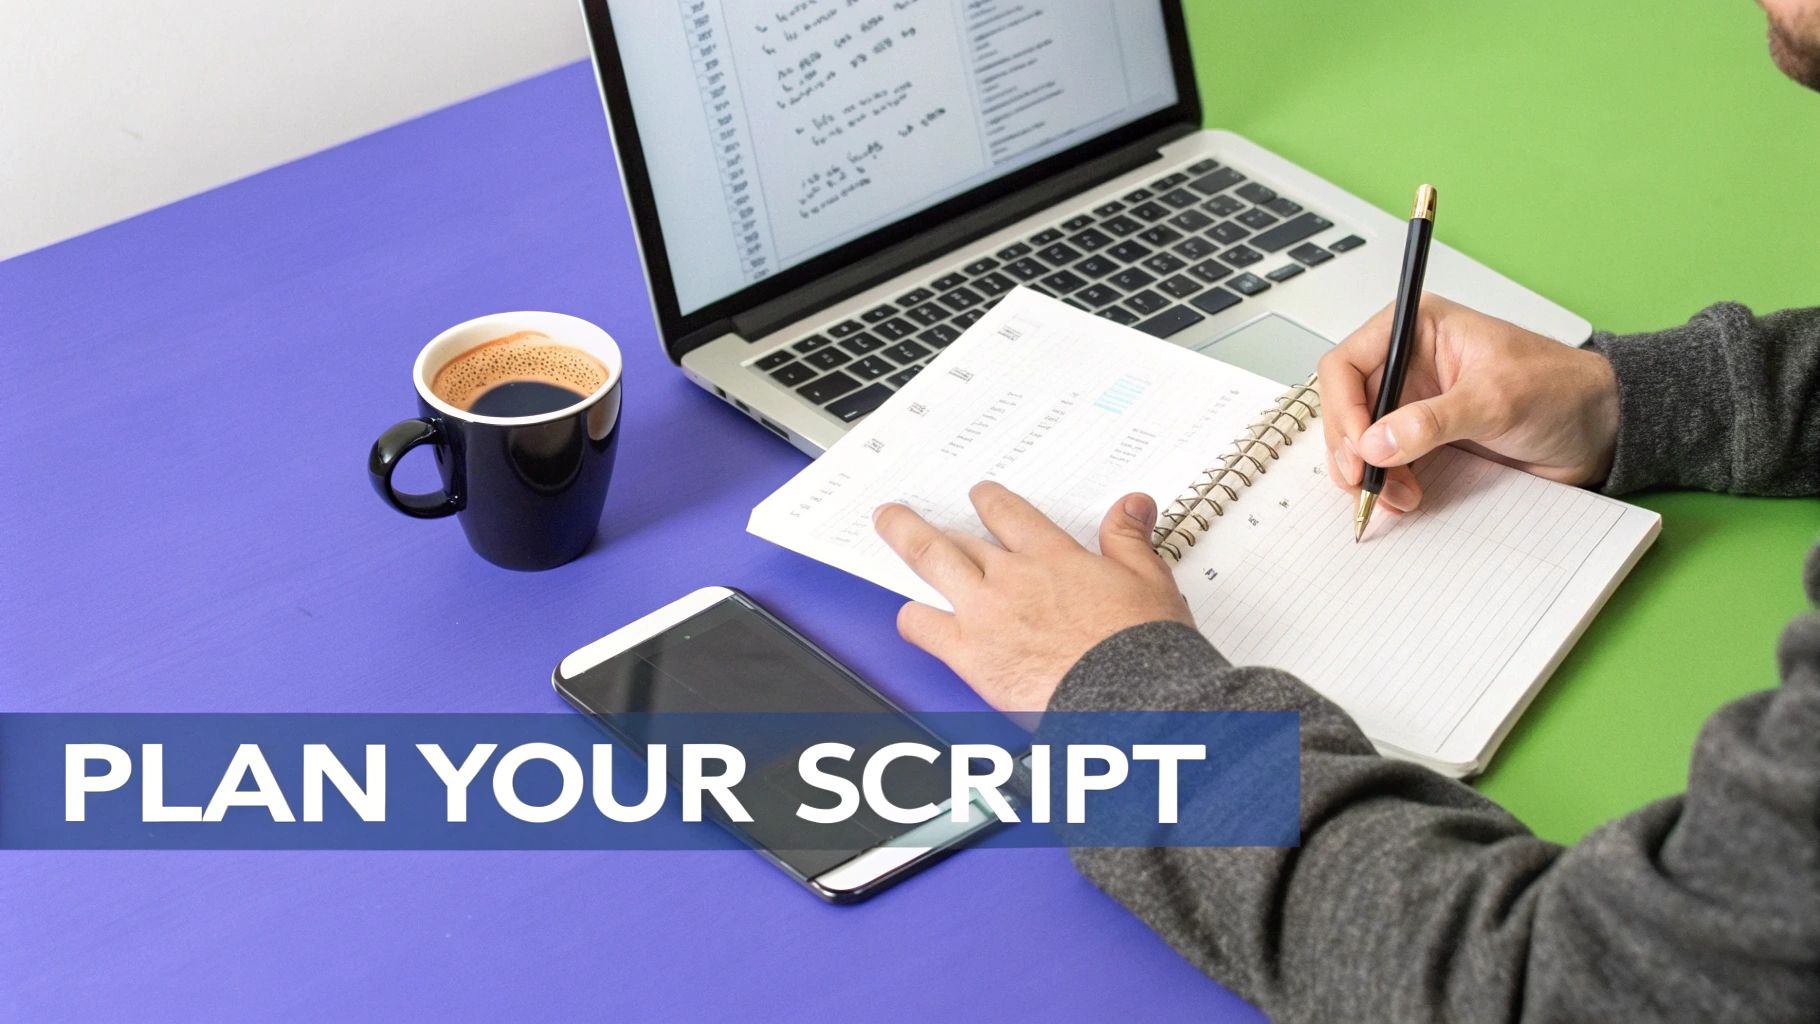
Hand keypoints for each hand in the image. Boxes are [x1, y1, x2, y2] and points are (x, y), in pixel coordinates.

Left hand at [873, 482, 1191, 711]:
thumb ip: (1130, 540)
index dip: (989, 501)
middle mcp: (1012, 577)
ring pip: (931, 562)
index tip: (981, 496)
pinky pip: (923, 626)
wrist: (1127, 696)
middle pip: (958, 536)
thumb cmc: (1141, 647)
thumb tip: (1133, 505)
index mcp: (1053, 558)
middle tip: (905, 512)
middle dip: (928, 521)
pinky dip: (911, 618)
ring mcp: (985, 612)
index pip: (1009, 515)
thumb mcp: (1148, 580)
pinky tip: (908, 615)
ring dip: (905, 539)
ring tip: (889, 527)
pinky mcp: (969, 653)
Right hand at [1318, 294, 1619, 512]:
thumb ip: (1431, 420)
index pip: (1346, 364)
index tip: (1360, 451)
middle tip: (1368, 483)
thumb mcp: (1495, 399)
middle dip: (1352, 449)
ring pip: (1360, 439)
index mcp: (1418, 330)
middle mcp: (1408, 363)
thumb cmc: (1561, 390)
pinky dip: (1386, 483)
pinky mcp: (1424, 437)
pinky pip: (1385, 461)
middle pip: (1346, 406)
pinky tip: (1404, 495)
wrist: (1601, 430)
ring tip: (1397, 495)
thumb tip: (1376, 443)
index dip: (1344, 410)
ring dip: (1370, 472)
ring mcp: (1414, 401)